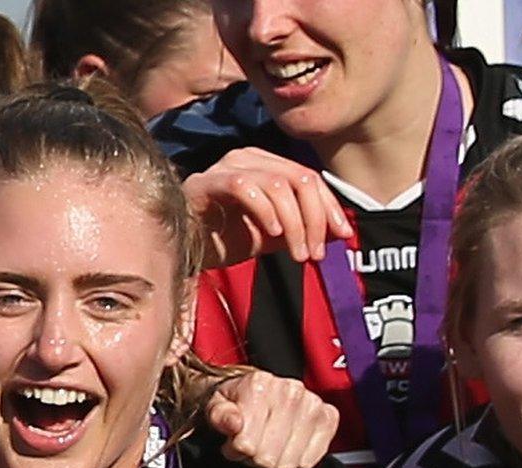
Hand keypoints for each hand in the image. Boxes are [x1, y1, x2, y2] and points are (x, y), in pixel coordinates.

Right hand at [182, 147, 353, 267]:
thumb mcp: (270, 237)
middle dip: (315, 219)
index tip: (344, 237)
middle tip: (315, 254)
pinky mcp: (204, 183)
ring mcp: (224, 168)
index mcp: (263, 165)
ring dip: (294, 224)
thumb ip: (301, 229)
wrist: (177, 252)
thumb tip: (340, 231)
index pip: (308, 178)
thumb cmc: (219, 242)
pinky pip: (244, 187)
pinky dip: (264, 210)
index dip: (330, 208)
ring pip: (278, 185)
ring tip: (296, 254)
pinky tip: (270, 234)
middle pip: (299, 179)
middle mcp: (246, 158)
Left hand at [204, 370, 339, 467]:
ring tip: (268, 444)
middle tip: (253, 444)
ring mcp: (311, 404)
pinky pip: (310, 459)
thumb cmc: (237, 400)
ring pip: (289, 462)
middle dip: (255, 456)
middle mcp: (290, 391)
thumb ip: (220, 415)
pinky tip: (288, 446)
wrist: (257, 390)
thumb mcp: (216, 406)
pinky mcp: (328, 418)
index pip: (246, 444)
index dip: (237, 449)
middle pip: (268, 456)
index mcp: (259, 385)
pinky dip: (296, 460)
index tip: (236, 441)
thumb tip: (233, 423)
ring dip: (276, 460)